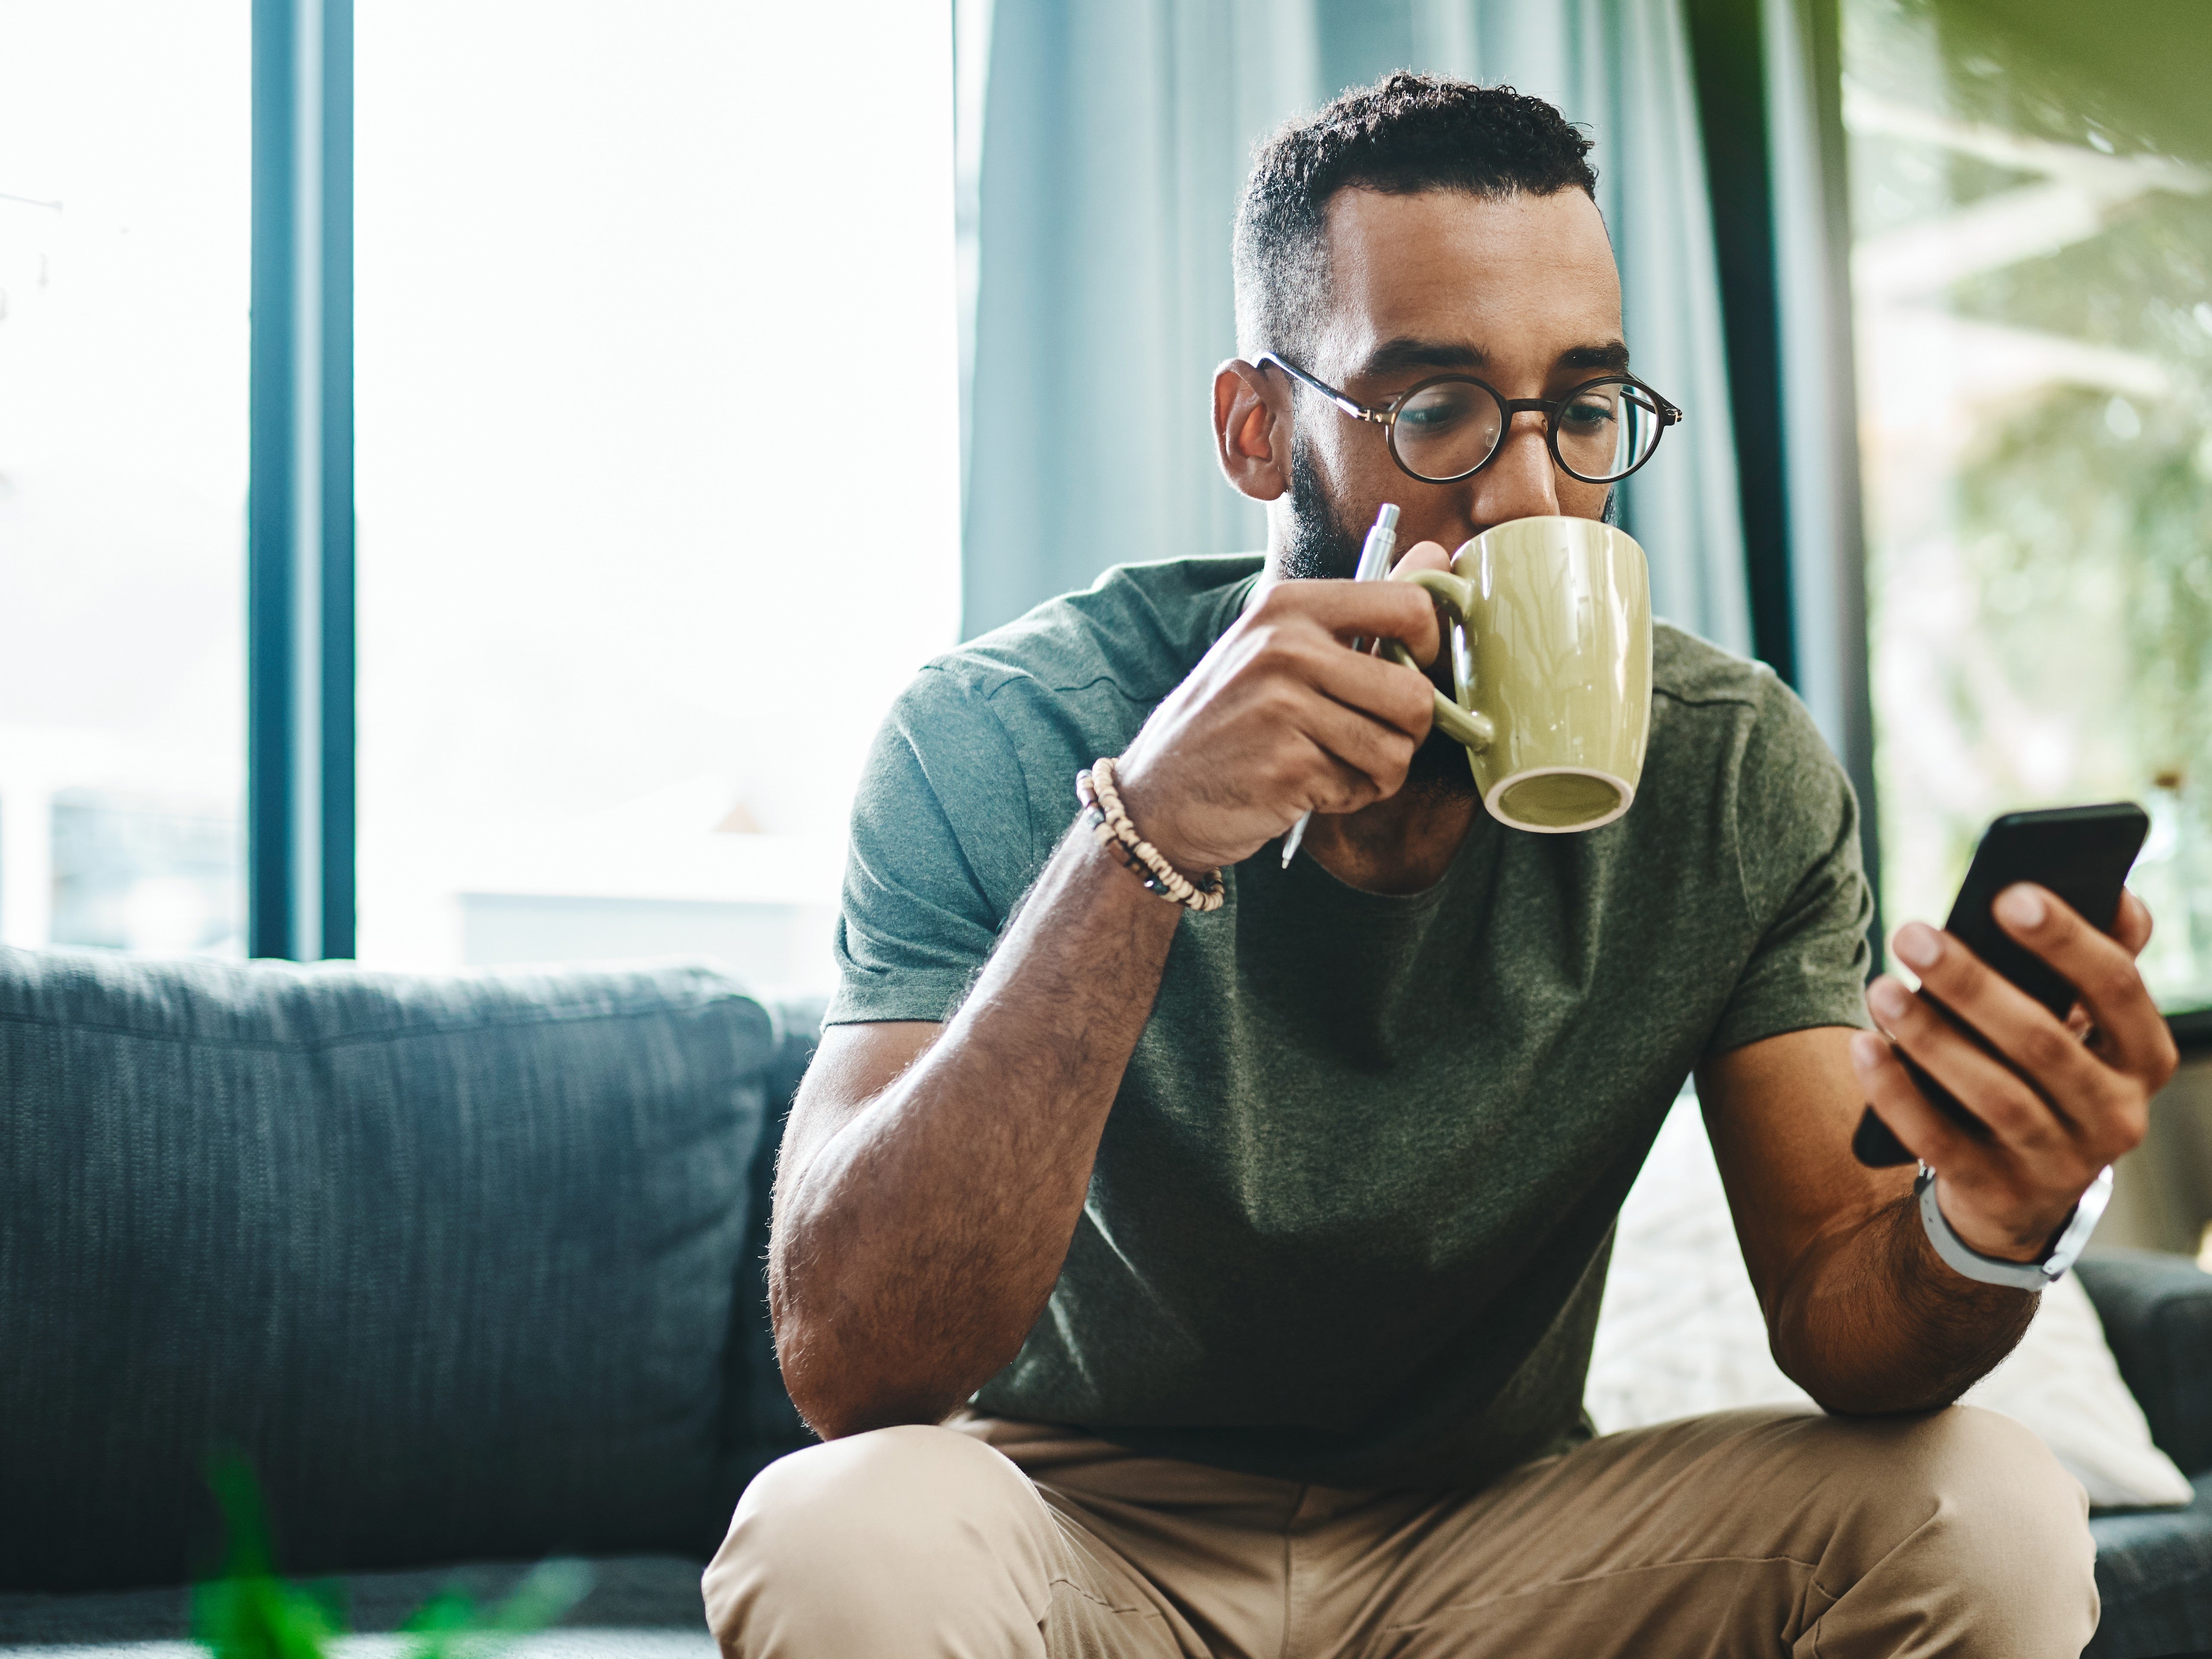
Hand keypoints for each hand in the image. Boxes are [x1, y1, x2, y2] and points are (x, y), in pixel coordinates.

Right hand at [1111, 576, 1441, 872]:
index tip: (1405, 672)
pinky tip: (1304, 789)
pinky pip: (1362, 787)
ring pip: (1396, 750)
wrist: (1159, 796)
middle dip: (1406, 732)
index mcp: (1289, 606)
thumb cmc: (1232, 720)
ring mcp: (1282, 707)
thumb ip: (1364, 608)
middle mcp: (1285, 647)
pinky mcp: (1287, 766)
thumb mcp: (1282, 647)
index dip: (1429, 648)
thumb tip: (1438, 557)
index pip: (1408, 605)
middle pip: (1415, 693)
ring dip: (1376, 772)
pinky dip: (1345, 798)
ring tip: (1330, 764)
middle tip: (1367, 738)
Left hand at [1851, 886, 2177, 1262]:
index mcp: (2144, 1057)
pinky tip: (1864, 1047)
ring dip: (1931, 1037)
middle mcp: (2117, 1114)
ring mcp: (2061, 1163)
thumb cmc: (2046, 1074)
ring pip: (1995, 1095)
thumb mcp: (2083, 1025)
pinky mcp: (2000, 1194)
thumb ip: (2097, 961)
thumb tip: (2116, 891)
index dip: (2067, 940)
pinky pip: (1941, 1142)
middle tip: (1911, 933)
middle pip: (2043, 1042)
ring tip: (1879, 988)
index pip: (2117, 987)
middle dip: (1973, 984)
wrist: (2021, 1190)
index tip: (2008, 893)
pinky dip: (1898, 1094)